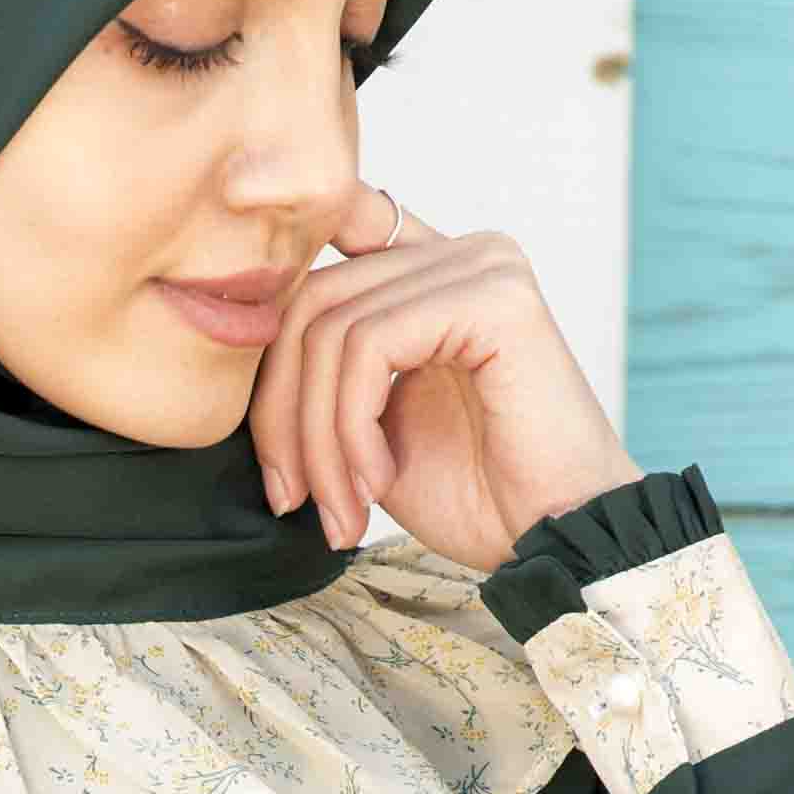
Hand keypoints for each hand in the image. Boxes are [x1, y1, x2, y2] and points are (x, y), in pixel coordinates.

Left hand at [248, 181, 645, 572]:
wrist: (559, 542)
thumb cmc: (479, 495)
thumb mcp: (370, 428)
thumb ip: (323, 372)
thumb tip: (234, 346)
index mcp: (432, 271)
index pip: (318, 257)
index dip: (274, 327)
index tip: (271, 439)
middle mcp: (460, 252)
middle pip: (308, 300)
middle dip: (281, 413)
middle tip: (292, 498)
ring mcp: (481, 266)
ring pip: (330, 328)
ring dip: (318, 437)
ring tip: (341, 507)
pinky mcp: (495, 297)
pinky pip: (369, 344)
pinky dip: (352, 425)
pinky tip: (377, 481)